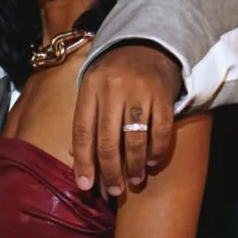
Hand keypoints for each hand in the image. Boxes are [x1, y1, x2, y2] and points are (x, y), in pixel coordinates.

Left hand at [72, 44, 182, 197]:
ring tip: (133, 181)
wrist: (146, 45)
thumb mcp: (92, 92)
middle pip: (108, 141)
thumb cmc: (113, 77)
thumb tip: (75, 159)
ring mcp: (140, 91)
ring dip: (134, 166)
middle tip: (113, 191)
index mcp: (90, 88)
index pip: (83, 131)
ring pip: (135, 140)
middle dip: (110, 172)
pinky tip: (151, 162)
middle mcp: (113, 88)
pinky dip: (156, 151)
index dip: (83, 162)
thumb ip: (84, 122)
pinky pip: (160, 131)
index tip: (86, 185)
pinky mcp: (163, 95)